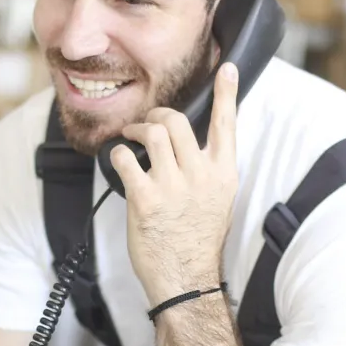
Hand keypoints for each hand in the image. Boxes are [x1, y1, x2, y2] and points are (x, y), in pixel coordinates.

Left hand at [111, 63, 238, 305]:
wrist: (185, 278)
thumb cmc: (197, 239)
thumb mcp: (217, 200)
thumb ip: (208, 169)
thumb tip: (191, 142)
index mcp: (223, 174)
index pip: (227, 125)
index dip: (227, 93)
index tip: (227, 67)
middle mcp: (201, 176)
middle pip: (178, 121)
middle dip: (158, 115)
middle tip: (148, 123)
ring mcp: (173, 187)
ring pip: (153, 133)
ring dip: (136, 130)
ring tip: (131, 138)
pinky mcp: (145, 199)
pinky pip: (126, 159)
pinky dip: (118, 155)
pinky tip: (119, 163)